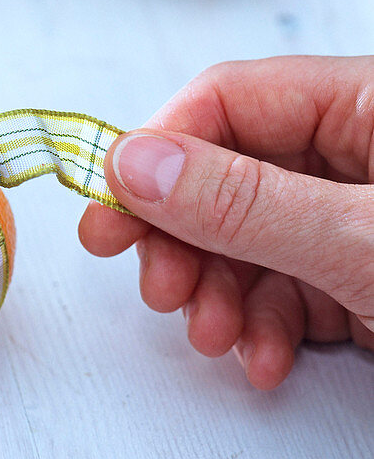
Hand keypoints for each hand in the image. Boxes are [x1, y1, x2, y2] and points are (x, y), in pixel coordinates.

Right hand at [78, 56, 373, 389]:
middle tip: (157, 288)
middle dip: (185, 241)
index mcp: (364, 103)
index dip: (160, 153)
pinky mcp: (365, 276)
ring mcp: (359, 215)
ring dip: (218, 294)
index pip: (229, 100)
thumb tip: (131, 165)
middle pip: (228, 175)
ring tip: (213, 335)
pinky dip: (267, 326)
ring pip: (250, 240)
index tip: (111, 212)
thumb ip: (246, 202)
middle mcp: (356, 151)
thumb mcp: (362, 240)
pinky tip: (266, 357)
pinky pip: (291, 288)